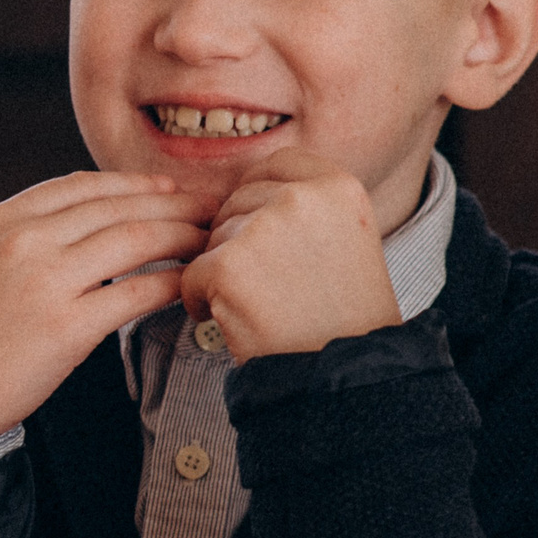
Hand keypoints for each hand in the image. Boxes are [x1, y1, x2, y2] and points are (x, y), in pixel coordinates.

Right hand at [0, 172, 217, 444]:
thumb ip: (27, 237)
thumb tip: (91, 219)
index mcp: (1, 220)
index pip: (85, 184)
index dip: (138, 182)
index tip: (171, 189)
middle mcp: (23, 241)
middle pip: (120, 205)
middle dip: (176, 202)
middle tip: (214, 209)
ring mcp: (45, 282)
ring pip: (136, 239)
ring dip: (184, 235)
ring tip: (211, 241)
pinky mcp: (66, 329)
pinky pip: (136, 293)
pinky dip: (171, 282)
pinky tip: (189, 283)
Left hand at [179, 147, 398, 358]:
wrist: (345, 373)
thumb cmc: (343, 315)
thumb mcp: (345, 239)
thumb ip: (304, 207)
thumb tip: (243, 192)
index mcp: (337, 186)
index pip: (276, 164)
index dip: (259, 195)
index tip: (261, 227)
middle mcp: (302, 197)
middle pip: (237, 201)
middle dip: (238, 240)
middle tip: (269, 285)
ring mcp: (264, 228)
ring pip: (213, 238)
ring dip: (222, 272)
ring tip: (263, 306)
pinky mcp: (228, 265)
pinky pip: (192, 274)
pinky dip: (203, 301)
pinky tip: (238, 321)